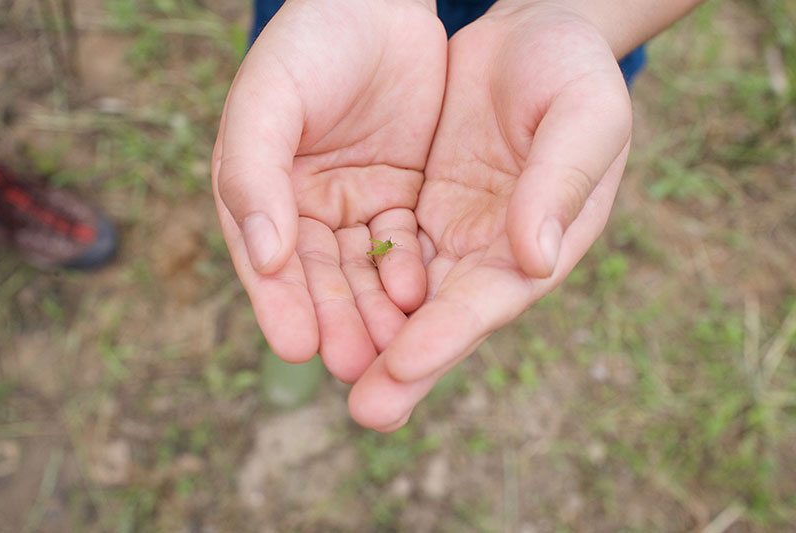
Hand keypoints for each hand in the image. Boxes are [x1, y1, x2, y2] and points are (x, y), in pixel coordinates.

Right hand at [212, 0, 445, 381]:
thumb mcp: (268, 101)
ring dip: (377, 313)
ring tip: (392, 350)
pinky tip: (419, 299)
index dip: (279, 304)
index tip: (297, 345)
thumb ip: (254, 174)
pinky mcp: (404, 196)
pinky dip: (411, 273)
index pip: (268, 261)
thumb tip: (263, 258)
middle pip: (322, 279)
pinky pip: (407, 244)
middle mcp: (307, 211)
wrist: (377, 2)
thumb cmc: (310, 44)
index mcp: (261, 193)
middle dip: (336, 322)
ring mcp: (357, 206)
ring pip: (366, 272)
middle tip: (355, 366)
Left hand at [348, 2, 632, 430]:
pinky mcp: (418, 207)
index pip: (490, 298)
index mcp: (543, 239)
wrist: (534, 35)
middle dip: (407, 363)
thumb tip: (535, 259)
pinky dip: (355, 278)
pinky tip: (322, 305)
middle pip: (443, 315)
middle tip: (368, 412)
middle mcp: (493, 250)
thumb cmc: (573, 70)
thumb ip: (560, 182)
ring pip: (404, 292)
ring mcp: (452, 231)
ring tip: (332, 371)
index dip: (448, 333)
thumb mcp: (583, 114)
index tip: (404, 365)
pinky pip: (379, 247)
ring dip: (371, 331)